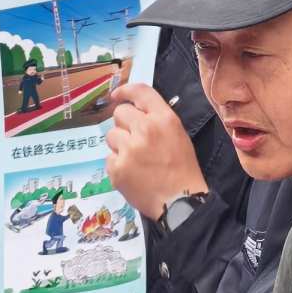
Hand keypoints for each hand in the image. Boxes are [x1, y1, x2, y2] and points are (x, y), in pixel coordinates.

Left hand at [105, 83, 205, 220]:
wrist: (181, 201)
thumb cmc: (182, 169)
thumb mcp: (177, 134)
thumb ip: (157, 119)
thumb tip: (135, 111)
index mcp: (163, 119)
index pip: (140, 92)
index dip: (125, 90)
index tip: (116, 95)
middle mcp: (145, 129)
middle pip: (120, 113)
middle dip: (125, 125)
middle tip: (135, 140)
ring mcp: (129, 149)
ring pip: (111, 135)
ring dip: (120, 145)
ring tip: (136, 160)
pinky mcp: (117, 168)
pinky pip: (109, 158)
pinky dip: (118, 165)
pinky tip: (132, 174)